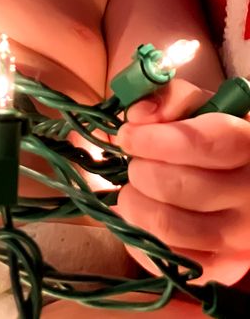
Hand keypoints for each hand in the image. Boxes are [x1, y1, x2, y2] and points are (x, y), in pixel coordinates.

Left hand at [115, 77, 249, 285]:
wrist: (241, 183)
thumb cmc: (212, 136)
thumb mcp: (200, 106)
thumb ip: (170, 97)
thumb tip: (138, 115)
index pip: (203, 143)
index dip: (154, 139)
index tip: (128, 135)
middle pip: (177, 186)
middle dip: (140, 169)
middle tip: (134, 162)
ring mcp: (241, 239)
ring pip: (168, 225)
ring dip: (134, 202)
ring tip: (132, 188)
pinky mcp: (223, 269)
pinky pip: (168, 260)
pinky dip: (141, 235)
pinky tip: (142, 215)